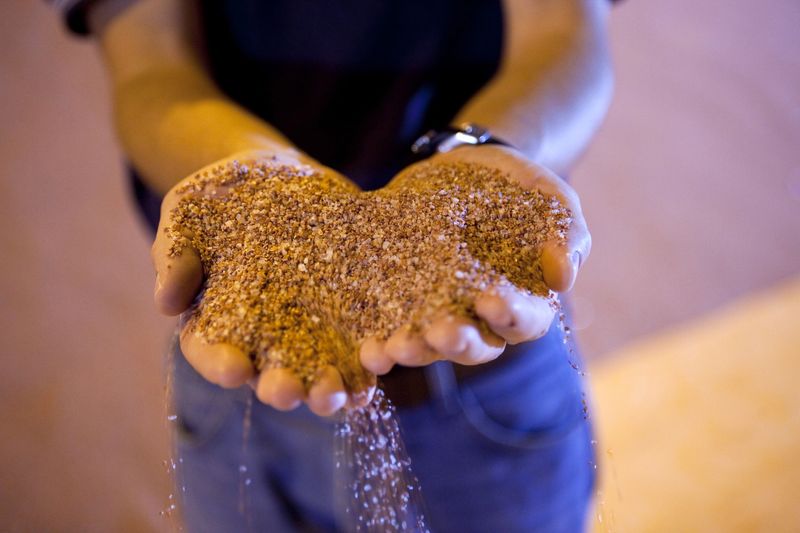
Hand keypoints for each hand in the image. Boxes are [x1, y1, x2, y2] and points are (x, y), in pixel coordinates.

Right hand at [151, 150, 366, 415]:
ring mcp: (307, 327)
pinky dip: (366, 362)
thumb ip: (176, 255)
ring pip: (315, 370)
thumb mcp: (187, 215)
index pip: (211, 352)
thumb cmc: (219, 196)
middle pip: (268, 373)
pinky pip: (356, 344)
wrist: (274, 173)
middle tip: (286, 392)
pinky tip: (375, 367)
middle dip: (278, 387)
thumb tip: (166, 304)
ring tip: (335, 395)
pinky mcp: (345, 312)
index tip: (234, 369)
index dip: (220, 364)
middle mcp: (262, 335)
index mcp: (216, 320)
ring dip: (326, 389)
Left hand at [359, 144, 590, 374]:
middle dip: (457, 343)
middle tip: (440, 333)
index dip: (511, 317)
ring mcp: (438, 311)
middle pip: (474, 346)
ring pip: (428, 345)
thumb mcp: (551, 200)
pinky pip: (390, 326)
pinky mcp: (402, 298)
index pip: (524, 322)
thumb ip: (567, 234)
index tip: (492, 301)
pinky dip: (378, 341)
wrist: (468, 164)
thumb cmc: (521, 186)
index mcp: (522, 304)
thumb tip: (564, 278)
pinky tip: (364, 346)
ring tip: (392, 349)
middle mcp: (480, 319)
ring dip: (412, 351)